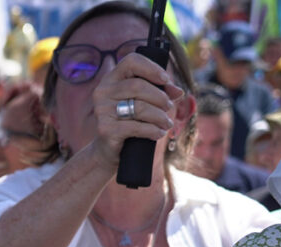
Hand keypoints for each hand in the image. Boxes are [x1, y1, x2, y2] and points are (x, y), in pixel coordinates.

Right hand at [91, 52, 183, 167]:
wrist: (109, 149)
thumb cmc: (129, 121)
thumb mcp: (144, 103)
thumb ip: (160, 92)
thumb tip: (178, 91)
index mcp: (111, 80)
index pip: (131, 62)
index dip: (151, 68)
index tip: (165, 80)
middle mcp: (102, 92)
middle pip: (138, 86)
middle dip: (160, 97)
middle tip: (169, 107)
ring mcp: (102, 111)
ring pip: (139, 107)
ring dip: (160, 116)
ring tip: (167, 123)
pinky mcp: (105, 129)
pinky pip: (136, 127)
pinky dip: (153, 130)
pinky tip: (158, 133)